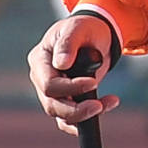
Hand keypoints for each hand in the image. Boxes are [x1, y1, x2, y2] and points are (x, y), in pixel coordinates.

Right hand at [27, 11, 122, 130]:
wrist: (95, 36)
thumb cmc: (84, 28)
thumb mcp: (77, 28)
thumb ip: (68, 43)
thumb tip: (61, 63)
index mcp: (40, 60)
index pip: (48, 84)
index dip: (69, 88)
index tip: (92, 83)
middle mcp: (42, 79)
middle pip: (52, 105)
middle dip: (76, 110)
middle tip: (98, 106)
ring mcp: (53, 92)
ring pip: (62, 116)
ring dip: (85, 115)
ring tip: (108, 103)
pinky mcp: (67, 100)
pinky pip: (72, 119)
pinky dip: (89, 119)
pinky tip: (107, 105)